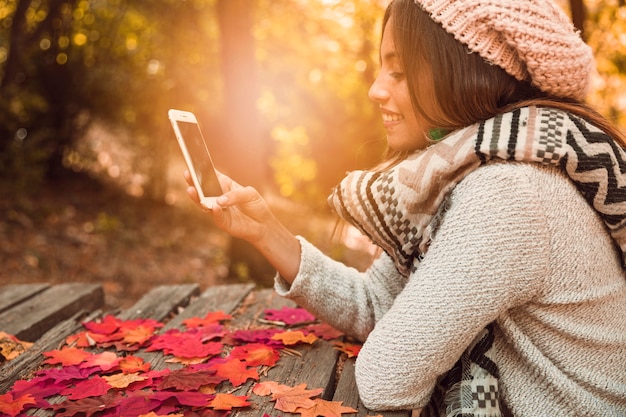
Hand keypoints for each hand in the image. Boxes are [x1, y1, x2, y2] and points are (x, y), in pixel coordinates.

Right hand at [184, 170, 301, 281]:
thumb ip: (236, 194)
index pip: (211, 176)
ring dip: (198, 197)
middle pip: (203, 190)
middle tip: (187, 174)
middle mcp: (218, 198)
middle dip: (194, 182)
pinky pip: (217, 217)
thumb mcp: (250, 194)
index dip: (202, 170)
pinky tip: (214, 206)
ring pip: (204, 204)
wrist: (264, 224)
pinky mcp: (223, 223)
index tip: (194, 163)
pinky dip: (215, 212)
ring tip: (192, 190)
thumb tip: (221, 200)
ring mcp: (218, 210)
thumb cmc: (256, 205)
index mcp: (224, 186)